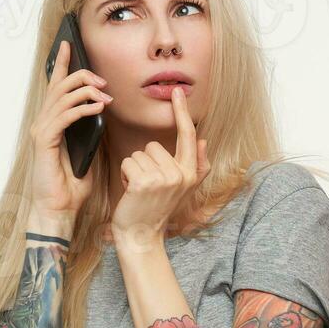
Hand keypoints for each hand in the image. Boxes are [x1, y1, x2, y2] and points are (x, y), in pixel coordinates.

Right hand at [29, 38, 112, 232]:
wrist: (60, 209)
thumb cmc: (72, 185)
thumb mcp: (89, 152)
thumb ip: (92, 131)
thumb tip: (103, 112)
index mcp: (52, 122)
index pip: (56, 87)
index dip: (62, 64)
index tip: (69, 44)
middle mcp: (43, 122)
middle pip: (59, 86)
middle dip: (81, 75)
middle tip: (102, 80)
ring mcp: (42, 131)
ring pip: (62, 97)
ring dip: (85, 91)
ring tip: (104, 94)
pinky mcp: (45, 142)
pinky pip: (64, 116)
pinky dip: (81, 108)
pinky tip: (97, 108)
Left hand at [109, 86, 208, 247]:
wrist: (141, 236)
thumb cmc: (156, 210)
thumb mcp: (182, 189)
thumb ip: (197, 165)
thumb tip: (203, 141)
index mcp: (190, 173)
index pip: (188, 136)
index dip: (182, 112)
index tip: (177, 91)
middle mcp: (181, 174)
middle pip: (154, 145)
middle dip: (144, 162)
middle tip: (146, 185)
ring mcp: (164, 178)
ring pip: (139, 153)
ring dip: (133, 170)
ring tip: (138, 189)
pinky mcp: (146, 182)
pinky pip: (129, 162)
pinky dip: (124, 175)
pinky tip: (130, 191)